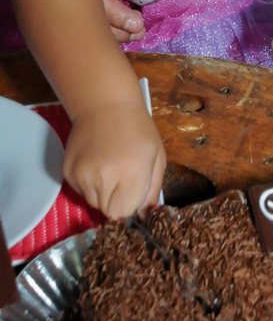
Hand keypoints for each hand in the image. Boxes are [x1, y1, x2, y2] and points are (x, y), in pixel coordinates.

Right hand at [64, 100, 165, 218]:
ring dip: (102, 193)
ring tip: (108, 168)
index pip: (124, 213)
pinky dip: (88, 184)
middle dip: (116, 200)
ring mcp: (82, 175)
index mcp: (131, 173)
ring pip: (92, 202)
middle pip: (107, 211)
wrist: (105, 104)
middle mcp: (103, 177)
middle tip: (122, 178)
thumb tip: (143, 216)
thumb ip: (152, 190)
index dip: (130, 205)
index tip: (133, 192)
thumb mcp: (157, 157)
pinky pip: (80, 191)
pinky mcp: (67, 171)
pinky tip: (95, 163)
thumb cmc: (137, 129)